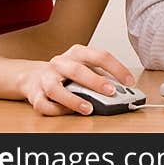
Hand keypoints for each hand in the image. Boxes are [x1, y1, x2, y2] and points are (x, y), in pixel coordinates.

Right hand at [16, 44, 135, 115]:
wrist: (34, 75)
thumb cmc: (67, 73)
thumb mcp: (85, 67)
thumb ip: (100, 75)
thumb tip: (120, 90)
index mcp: (77, 53)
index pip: (100, 56)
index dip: (117, 68)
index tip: (129, 81)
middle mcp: (60, 62)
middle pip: (77, 70)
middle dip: (95, 81)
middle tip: (111, 92)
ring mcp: (46, 78)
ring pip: (56, 89)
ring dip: (73, 100)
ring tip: (88, 108)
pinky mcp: (34, 93)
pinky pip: (44, 104)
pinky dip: (57, 110)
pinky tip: (68, 112)